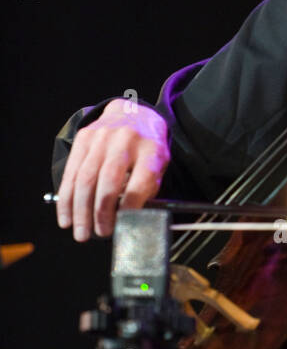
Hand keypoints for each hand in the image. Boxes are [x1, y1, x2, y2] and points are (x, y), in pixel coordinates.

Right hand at [55, 99, 170, 241]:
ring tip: (81, 233)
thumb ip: (146, 191)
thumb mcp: (158, 167)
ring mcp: (102, 137)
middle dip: (101, 213)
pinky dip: (66, 199)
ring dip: (80, 211)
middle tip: (100, 233)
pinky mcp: (83, 138)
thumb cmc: (146, 150)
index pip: (139, 183)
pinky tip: (66, 217)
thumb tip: (128, 223)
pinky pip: (71, 172)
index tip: (123, 227)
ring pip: (85, 179)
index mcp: (150, 150)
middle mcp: (125, 141)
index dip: (129, 208)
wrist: (133, 114)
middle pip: (108, 181)